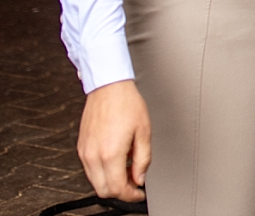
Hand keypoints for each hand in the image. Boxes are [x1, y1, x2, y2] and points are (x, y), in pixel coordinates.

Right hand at [77, 79, 149, 202]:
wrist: (109, 88)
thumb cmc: (127, 104)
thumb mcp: (144, 132)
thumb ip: (143, 159)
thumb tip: (139, 177)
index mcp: (110, 154)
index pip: (117, 188)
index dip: (130, 195)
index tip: (139, 193)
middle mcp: (93, 156)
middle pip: (103, 190)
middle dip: (120, 191)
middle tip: (135, 183)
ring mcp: (84, 152)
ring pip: (95, 182)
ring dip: (111, 182)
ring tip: (128, 168)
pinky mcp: (80, 148)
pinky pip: (89, 170)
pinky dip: (102, 172)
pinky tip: (116, 161)